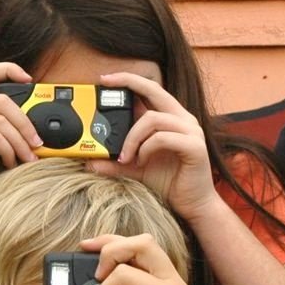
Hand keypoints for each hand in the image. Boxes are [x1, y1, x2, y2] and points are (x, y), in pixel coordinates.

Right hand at [0, 63, 42, 207]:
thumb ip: (8, 130)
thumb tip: (37, 128)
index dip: (10, 70)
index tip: (30, 80)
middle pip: (3, 101)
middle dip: (25, 123)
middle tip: (37, 143)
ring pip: (0, 121)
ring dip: (19, 142)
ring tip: (26, 159)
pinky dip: (7, 151)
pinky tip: (9, 163)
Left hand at [89, 74, 217, 221]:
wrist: (193, 204)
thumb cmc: (169, 182)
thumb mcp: (136, 169)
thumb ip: (116, 162)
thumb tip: (90, 161)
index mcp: (171, 118)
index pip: (151, 90)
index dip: (129, 80)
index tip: (105, 80)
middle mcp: (183, 119)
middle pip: (155, 91)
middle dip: (128, 83)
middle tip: (104, 85)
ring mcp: (191, 131)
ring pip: (153, 119)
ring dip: (132, 137)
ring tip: (124, 157)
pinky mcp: (195, 146)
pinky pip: (162, 138)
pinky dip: (146, 148)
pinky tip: (141, 162)